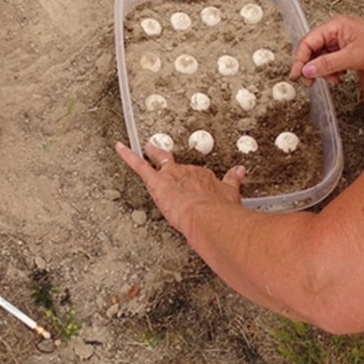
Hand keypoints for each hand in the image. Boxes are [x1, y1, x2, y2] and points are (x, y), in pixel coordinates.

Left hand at [115, 142, 245, 236]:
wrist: (208, 216)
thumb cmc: (221, 211)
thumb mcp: (233, 196)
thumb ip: (236, 182)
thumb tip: (243, 171)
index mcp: (205, 179)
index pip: (200, 176)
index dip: (197, 176)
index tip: (196, 171)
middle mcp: (188, 173)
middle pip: (178, 167)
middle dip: (174, 166)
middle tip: (168, 160)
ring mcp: (171, 176)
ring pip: (159, 162)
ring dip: (154, 155)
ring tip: (148, 148)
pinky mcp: (157, 181)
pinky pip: (140, 165)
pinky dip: (128, 155)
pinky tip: (120, 147)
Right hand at [289, 16, 363, 84]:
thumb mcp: (353, 56)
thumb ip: (328, 64)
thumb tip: (308, 70)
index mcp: (335, 26)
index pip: (308, 42)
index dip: (300, 59)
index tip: (297, 74)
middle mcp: (337, 31)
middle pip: (314, 49)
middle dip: (312, 66)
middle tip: (310, 82)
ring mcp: (344, 40)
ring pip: (323, 57)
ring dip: (324, 71)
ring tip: (332, 80)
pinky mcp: (351, 49)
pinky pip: (334, 60)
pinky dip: (333, 70)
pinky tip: (340, 77)